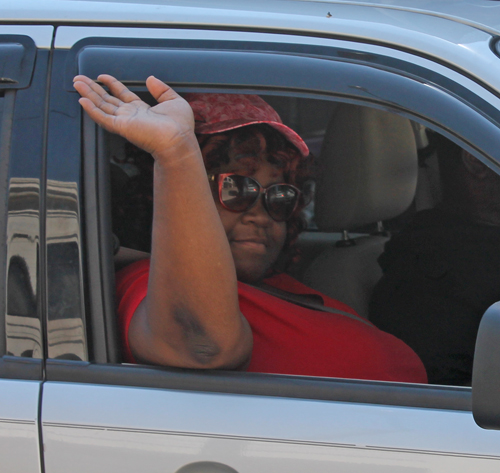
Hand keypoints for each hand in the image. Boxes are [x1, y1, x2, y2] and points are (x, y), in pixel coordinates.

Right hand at [73, 74, 195, 158]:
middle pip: (108, 100)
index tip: (103, 76)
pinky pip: (103, 117)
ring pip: (102, 106)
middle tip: (80, 79)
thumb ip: (162, 89)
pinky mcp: (121, 127)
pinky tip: (82, 101)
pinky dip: (92, 110)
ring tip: (77, 83)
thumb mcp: (174, 101)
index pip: (123, 95)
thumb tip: (151, 78)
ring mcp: (125, 122)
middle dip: (94, 89)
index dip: (112, 85)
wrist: (178, 140)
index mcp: (143, 110)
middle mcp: (131, 116)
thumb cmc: (180, 127)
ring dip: (88, 95)